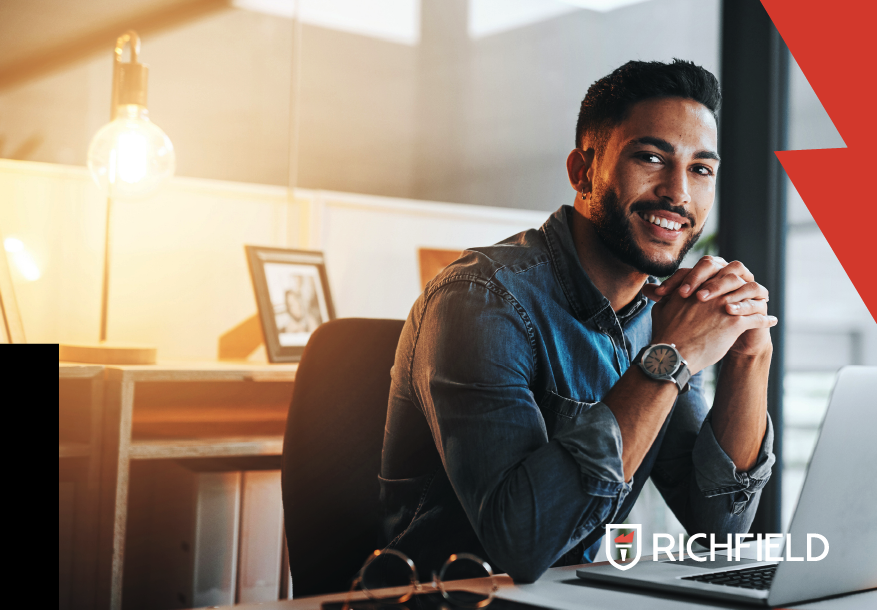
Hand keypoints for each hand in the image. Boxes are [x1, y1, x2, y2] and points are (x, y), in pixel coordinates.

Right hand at [643, 256, 775, 358]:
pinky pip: (757, 318)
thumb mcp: (660, 310)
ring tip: (765, 304)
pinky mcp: (734, 323)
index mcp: (696, 286)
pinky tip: (771, 322)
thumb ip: (665, 298)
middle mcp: (712, 292)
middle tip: (752, 289)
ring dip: (760, 299)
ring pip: (751, 295)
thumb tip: (658, 292)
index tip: (732, 282)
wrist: (672, 354)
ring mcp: (724, 306)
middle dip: (747, 281)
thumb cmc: (665, 334)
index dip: (726, 276)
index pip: (717, 271)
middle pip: (737, 277)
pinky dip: (766, 320)